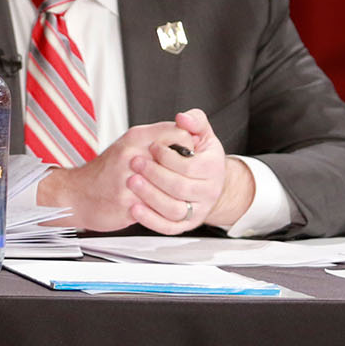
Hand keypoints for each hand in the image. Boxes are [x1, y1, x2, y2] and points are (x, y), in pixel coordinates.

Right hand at [36, 121, 188, 231]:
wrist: (75, 194)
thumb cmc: (106, 171)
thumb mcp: (129, 144)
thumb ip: (156, 138)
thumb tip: (187, 139)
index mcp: (136, 137)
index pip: (180, 134)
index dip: (189, 147)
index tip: (186, 157)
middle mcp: (133, 154)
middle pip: (182, 161)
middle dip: (188, 173)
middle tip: (184, 179)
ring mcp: (130, 179)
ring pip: (174, 187)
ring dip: (178, 194)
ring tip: (173, 195)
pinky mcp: (128, 202)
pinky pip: (160, 208)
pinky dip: (164, 209)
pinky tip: (159, 207)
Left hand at [124, 108, 253, 232]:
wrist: (202, 181)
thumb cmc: (197, 157)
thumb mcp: (200, 135)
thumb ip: (194, 121)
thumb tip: (183, 118)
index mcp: (213, 168)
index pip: (190, 166)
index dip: (168, 156)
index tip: (152, 146)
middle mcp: (208, 192)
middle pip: (180, 187)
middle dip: (155, 174)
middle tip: (135, 162)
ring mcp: (196, 210)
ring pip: (174, 209)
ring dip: (150, 196)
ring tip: (131, 181)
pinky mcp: (184, 224)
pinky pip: (168, 227)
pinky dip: (150, 220)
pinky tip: (134, 208)